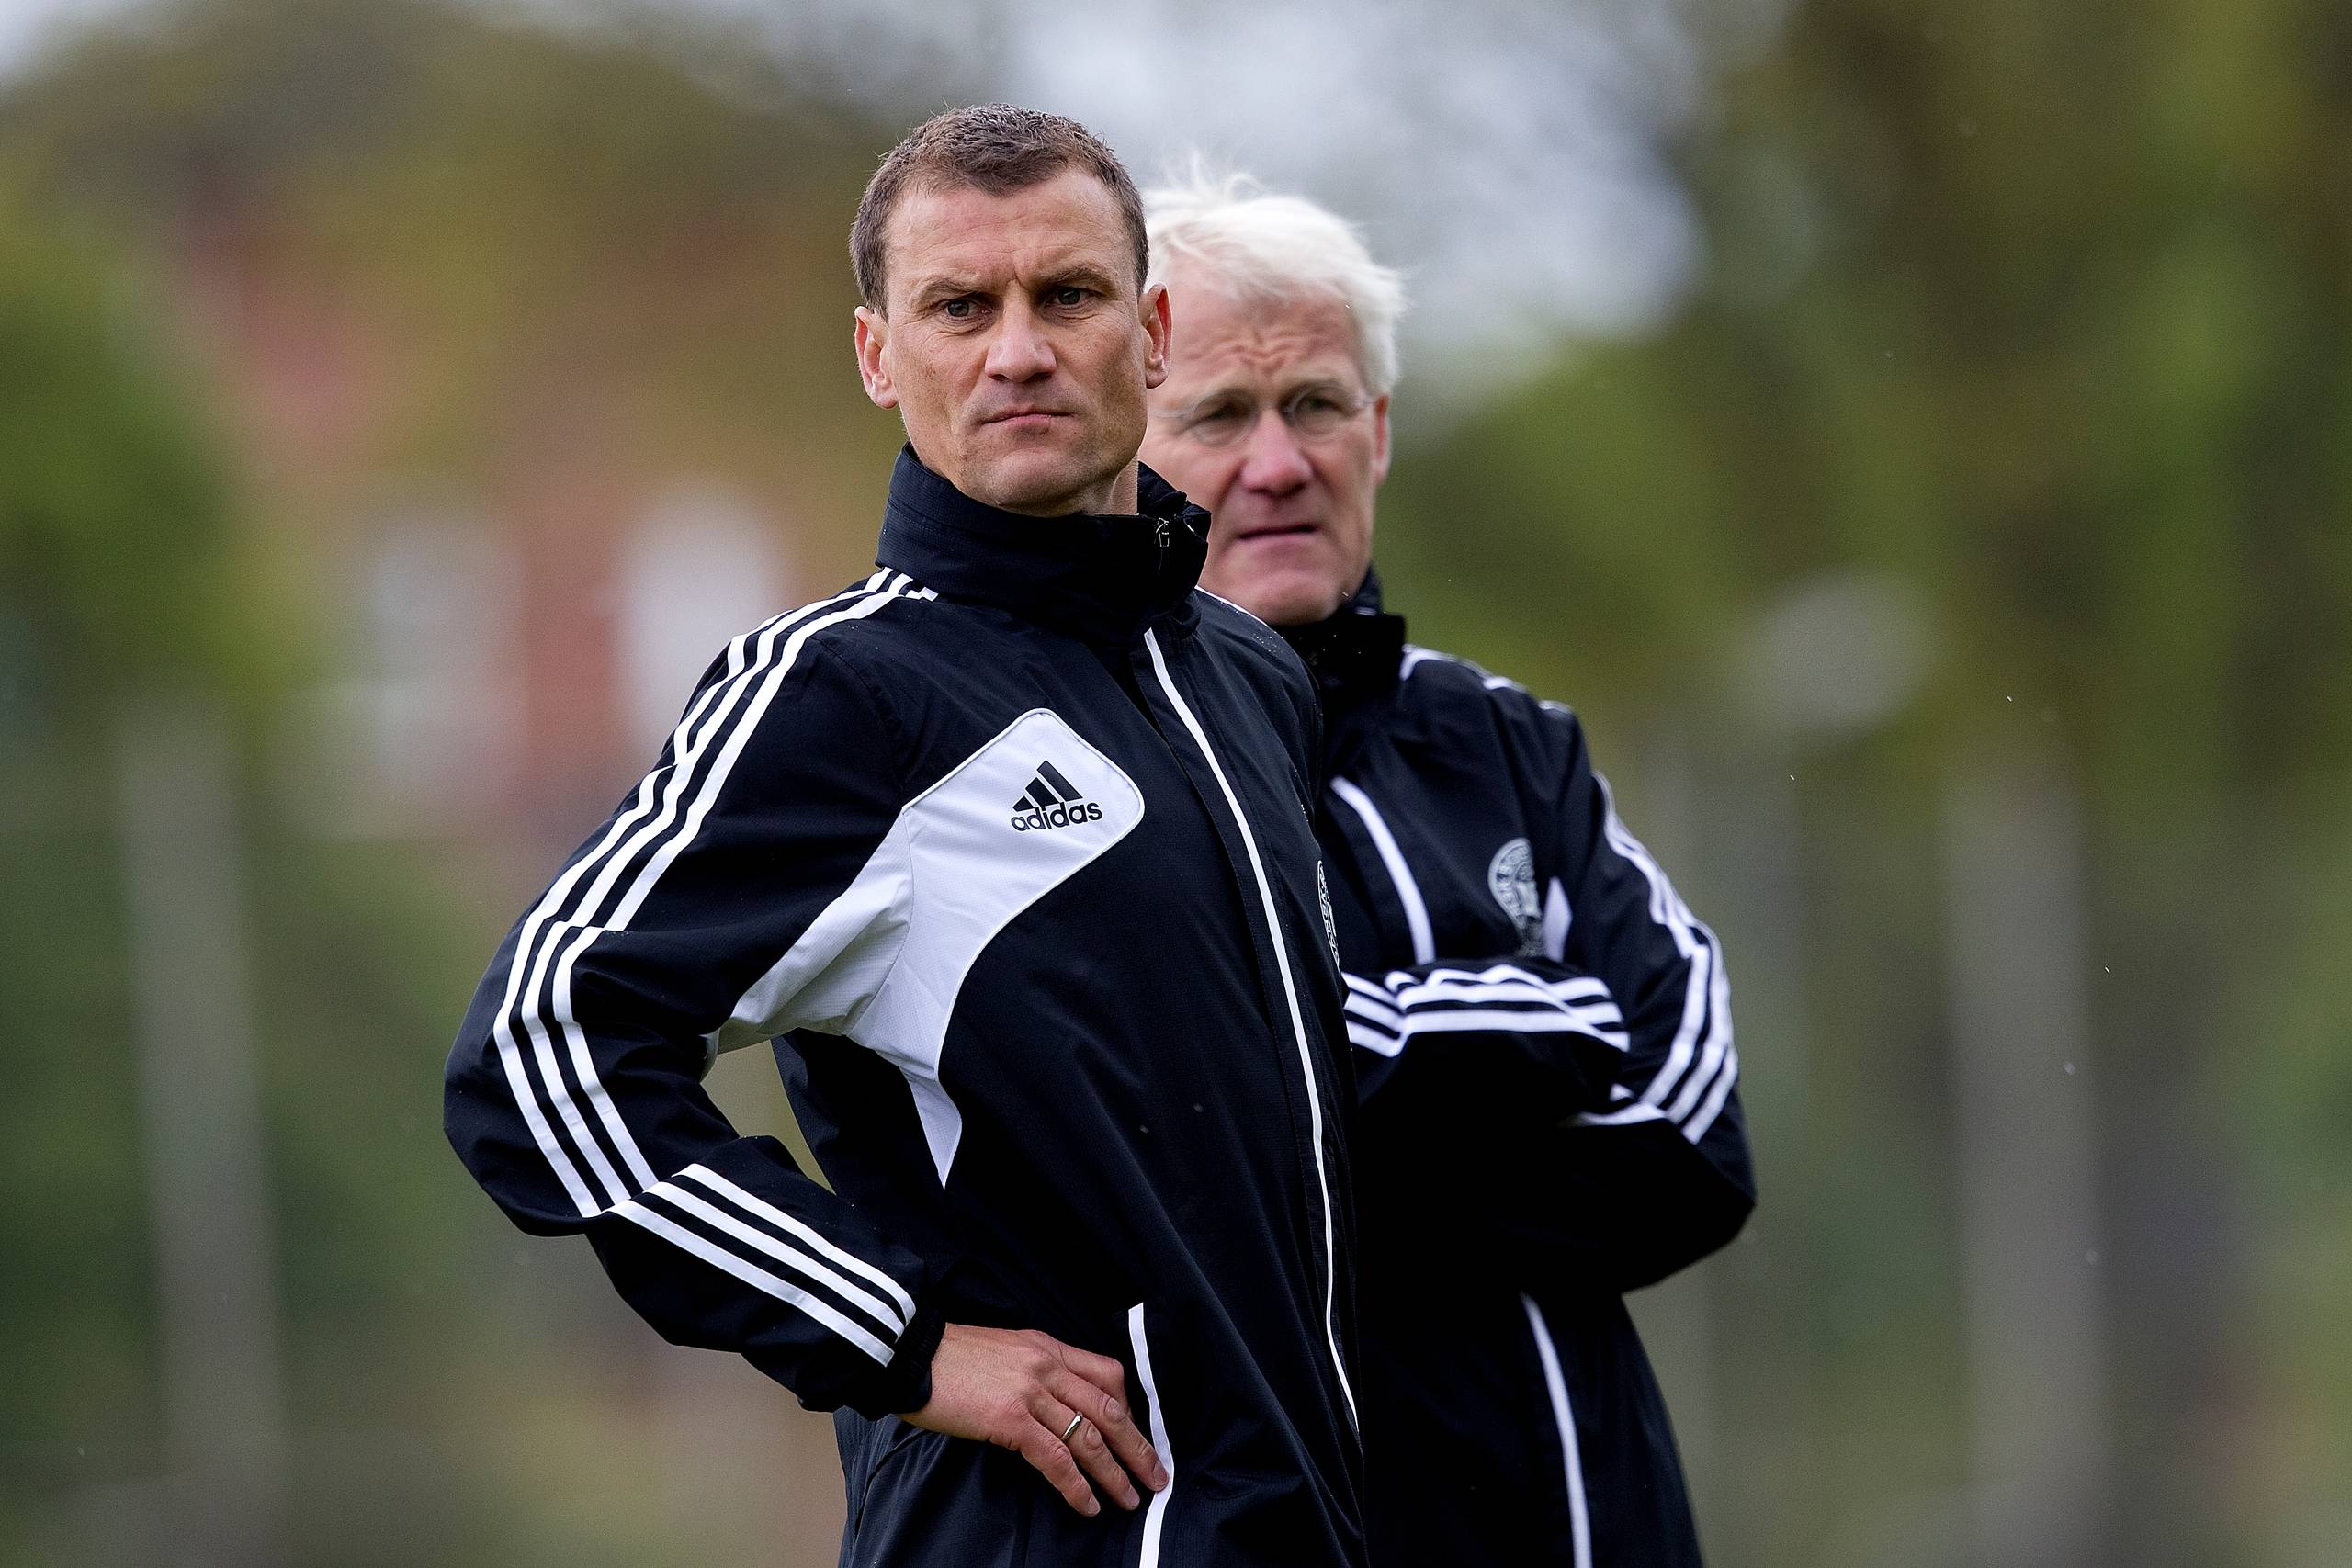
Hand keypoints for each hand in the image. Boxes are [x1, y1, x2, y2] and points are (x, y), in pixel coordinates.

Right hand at [903, 1323, 1168, 1515]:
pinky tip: (1088, 1504)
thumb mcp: (1004, 1351)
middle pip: (1110, 1409)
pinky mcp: (1009, 1419)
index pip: (1108, 1375)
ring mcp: (1030, 1391)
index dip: (1130, 1410)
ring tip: (1130, 1499)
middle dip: (1138, 1447)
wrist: (908, 1355)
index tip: (1137, 1437)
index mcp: (1047, 1347)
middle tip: (1156, 1476)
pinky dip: (1076, 1486)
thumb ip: (1035, 1370)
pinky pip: (1055, 1458)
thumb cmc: (949, 1359)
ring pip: (1089, 1437)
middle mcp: (1047, 1366)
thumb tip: (1057, 1405)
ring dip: (1115, 1473)